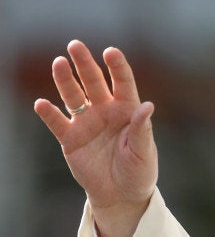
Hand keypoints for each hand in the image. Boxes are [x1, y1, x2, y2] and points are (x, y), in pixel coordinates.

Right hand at [34, 40, 157, 235]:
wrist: (122, 195)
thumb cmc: (139, 170)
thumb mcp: (144, 151)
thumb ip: (142, 129)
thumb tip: (147, 106)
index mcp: (128, 109)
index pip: (122, 82)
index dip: (117, 66)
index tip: (110, 52)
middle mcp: (106, 110)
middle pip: (94, 82)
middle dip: (85, 63)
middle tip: (75, 45)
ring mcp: (87, 123)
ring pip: (74, 97)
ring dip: (65, 81)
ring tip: (58, 63)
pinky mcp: (71, 139)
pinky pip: (58, 124)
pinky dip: (49, 114)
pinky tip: (42, 103)